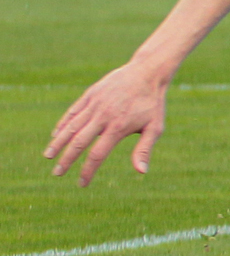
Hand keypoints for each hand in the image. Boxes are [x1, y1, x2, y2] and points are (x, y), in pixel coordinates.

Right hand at [45, 62, 169, 187]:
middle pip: (78, 142)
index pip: (97, 155)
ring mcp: (94, 104)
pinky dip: (63, 123)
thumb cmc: (153, 104)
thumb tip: (141, 172)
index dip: (87, 171)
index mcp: (118, 128)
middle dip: (66, 160)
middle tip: (57, 173)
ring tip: (48, 156)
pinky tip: (56, 134)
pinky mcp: (90, 94)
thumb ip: (144, 149)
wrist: (147, 72)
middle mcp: (102, 116)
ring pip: (71, 126)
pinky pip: (73, 111)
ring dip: (58, 142)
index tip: (81, 184)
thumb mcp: (155, 127)